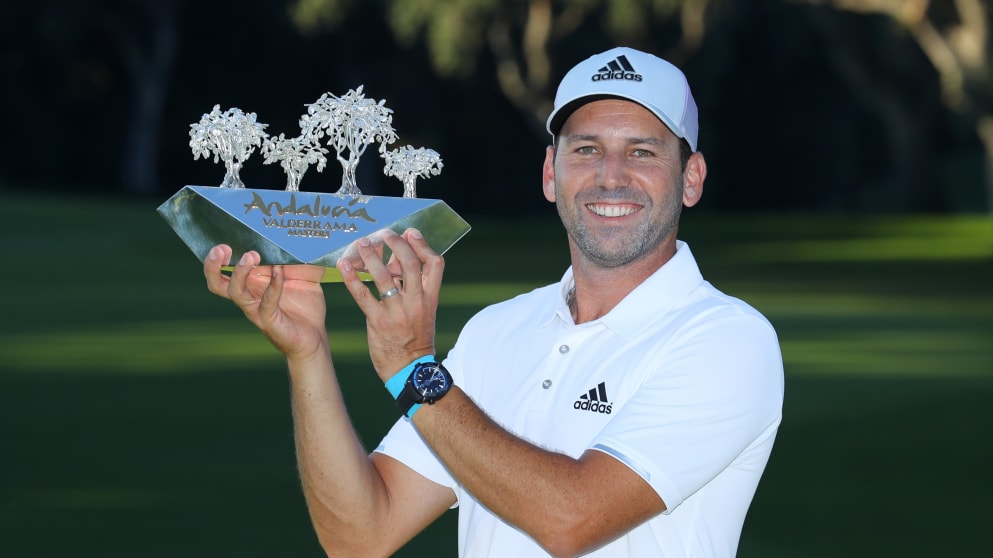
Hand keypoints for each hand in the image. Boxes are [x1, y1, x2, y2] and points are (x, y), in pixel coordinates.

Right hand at [204, 245, 328, 360]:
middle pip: (217, 283)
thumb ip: (297, 258)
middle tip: (221, 249)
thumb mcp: (302, 276)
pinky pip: (266, 303)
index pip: (224, 271)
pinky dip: (273, 286)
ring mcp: (256, 309)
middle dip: (213, 266)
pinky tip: (279, 273)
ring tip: (250, 257)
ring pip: (235, 293)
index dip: (217, 258)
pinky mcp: (269, 320)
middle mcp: (249, 296)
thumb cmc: (305, 306)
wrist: (315, 337)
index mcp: (251, 284)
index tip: (222, 241)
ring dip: (240, 274)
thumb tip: (300, 235)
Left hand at [338, 229, 443, 379]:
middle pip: (410, 263)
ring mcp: (397, 312)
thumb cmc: (414, 337)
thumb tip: (396, 259)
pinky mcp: (379, 322)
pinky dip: (352, 279)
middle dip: (396, 244)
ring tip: (360, 243)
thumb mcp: (422, 310)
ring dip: (371, 256)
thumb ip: (411, 286)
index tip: (410, 232)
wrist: (409, 370)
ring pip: (384, 276)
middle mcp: (416, 302)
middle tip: (382, 234)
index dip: (423, 245)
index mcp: (430, 297)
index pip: (435, 264)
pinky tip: (342, 266)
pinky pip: (363, 296)